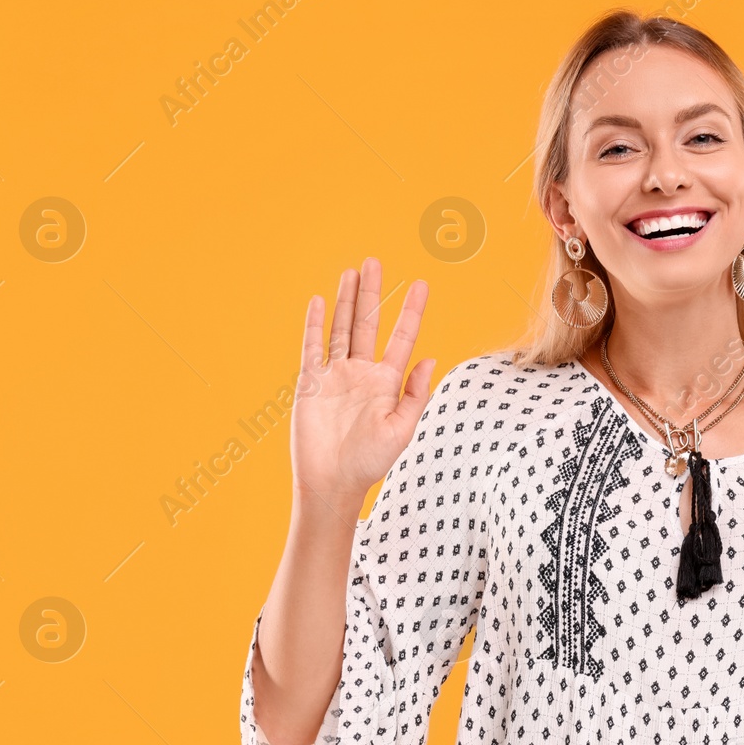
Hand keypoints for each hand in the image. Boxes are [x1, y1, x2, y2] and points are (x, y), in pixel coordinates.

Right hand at [290, 260, 436, 515]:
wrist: (332, 482)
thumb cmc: (370, 463)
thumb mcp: (401, 430)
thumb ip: (415, 394)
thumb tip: (432, 359)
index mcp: (387, 382)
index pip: (402, 337)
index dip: (411, 311)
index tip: (421, 284)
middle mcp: (362, 373)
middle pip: (368, 323)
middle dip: (373, 293)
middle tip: (375, 261)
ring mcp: (336, 375)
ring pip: (341, 328)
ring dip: (346, 300)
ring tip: (352, 272)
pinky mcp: (311, 382)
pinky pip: (313, 347)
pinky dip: (316, 324)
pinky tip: (320, 300)